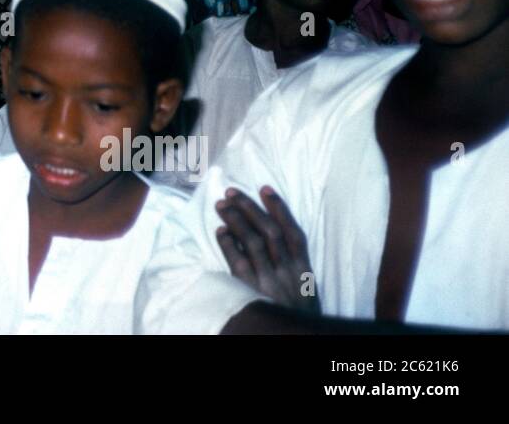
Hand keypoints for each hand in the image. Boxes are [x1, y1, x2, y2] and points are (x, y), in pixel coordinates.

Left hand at [216, 186, 319, 314]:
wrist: (292, 336)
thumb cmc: (295, 313)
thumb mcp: (304, 288)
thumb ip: (292, 264)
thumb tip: (269, 232)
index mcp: (304, 271)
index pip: (293, 233)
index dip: (279, 208)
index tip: (264, 188)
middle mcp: (288, 273)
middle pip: (269, 232)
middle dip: (250, 208)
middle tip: (232, 192)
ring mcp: (269, 282)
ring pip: (252, 242)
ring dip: (235, 220)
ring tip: (221, 205)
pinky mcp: (250, 292)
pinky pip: (237, 262)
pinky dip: (228, 244)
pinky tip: (220, 231)